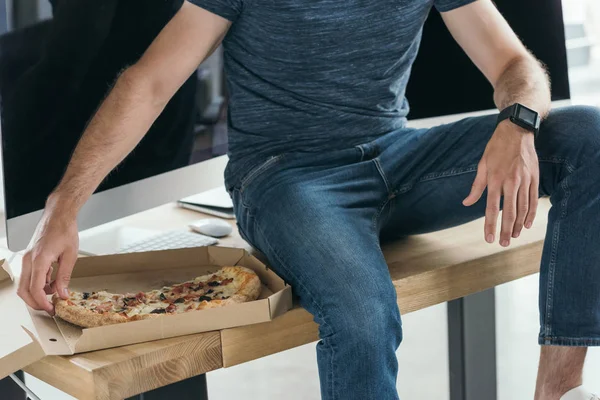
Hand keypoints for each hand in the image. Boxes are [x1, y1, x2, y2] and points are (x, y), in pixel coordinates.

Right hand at [18, 195, 78, 314]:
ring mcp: (27, 258)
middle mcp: (28, 260)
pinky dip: (39, 282)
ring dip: (38, 292)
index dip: (43, 302)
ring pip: (25, 284)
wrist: (58, 215)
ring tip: (56, 293)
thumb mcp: (70, 255)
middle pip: (24, 290)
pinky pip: (30, 275)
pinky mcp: (30, 257)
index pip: (35, 289)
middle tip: (50, 308)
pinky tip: (52, 282)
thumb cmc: (65, 230)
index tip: (52, 309)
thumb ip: (65, 276)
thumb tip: (62, 294)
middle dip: (36, 302)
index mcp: (39, 260)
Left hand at [463, 120, 538, 246]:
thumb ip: (476, 186)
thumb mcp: (482, 165)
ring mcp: (524, 180)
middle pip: (509, 212)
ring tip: (514, 236)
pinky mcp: (534, 177)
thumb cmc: (496, 148)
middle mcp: (510, 182)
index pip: (491, 208)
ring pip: (523, 208)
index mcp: (494, 179)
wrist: (517, 130)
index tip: (489, 238)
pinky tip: (527, 224)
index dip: (490, 225)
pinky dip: (531, 213)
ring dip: (518, 224)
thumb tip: (466, 203)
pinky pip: (533, 199)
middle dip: (506, 230)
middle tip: (503, 243)